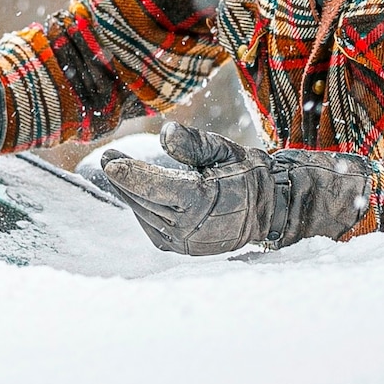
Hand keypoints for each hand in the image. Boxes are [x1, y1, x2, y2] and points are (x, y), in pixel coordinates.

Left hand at [100, 122, 371, 254]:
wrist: (275, 210)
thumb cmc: (249, 174)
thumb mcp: (225, 152)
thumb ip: (194, 145)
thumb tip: (166, 135)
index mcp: (202, 202)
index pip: (155, 188)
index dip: (130, 174)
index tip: (110, 160)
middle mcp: (192, 227)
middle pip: (145, 202)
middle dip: (124, 181)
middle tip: (108, 160)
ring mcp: (187, 242)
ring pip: (146, 216)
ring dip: (131, 196)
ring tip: (119, 173)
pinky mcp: (185, 249)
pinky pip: (154, 229)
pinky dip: (143, 211)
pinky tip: (138, 194)